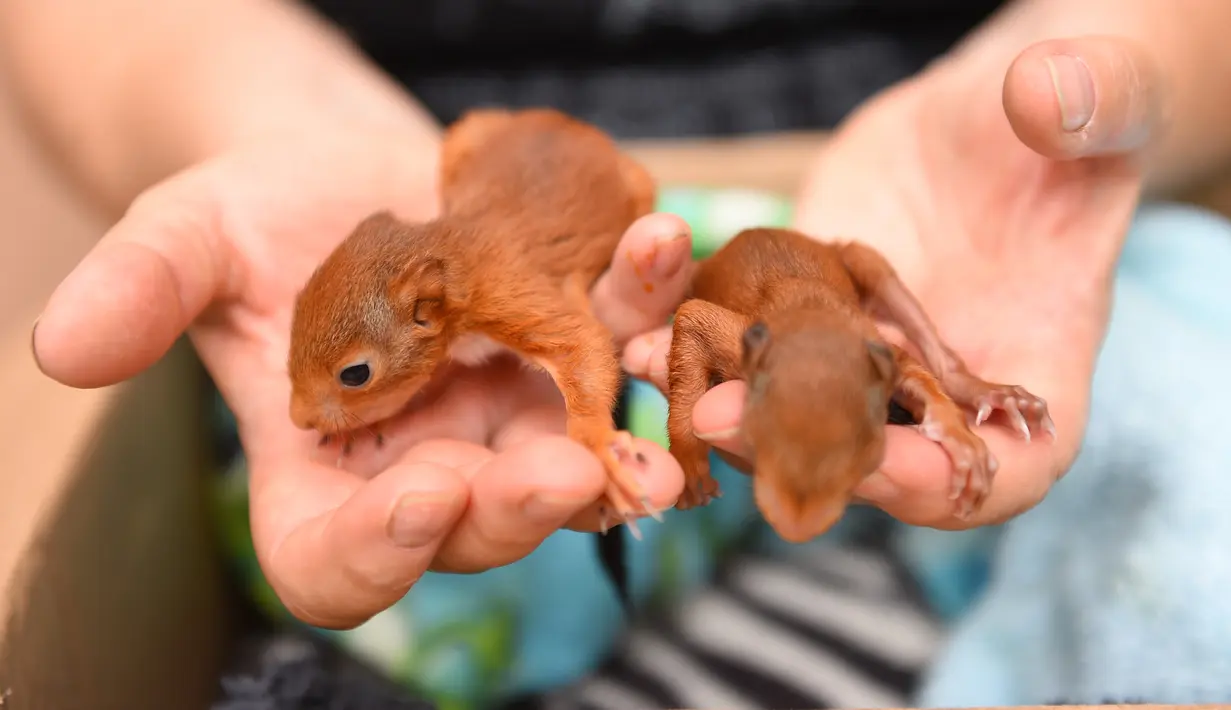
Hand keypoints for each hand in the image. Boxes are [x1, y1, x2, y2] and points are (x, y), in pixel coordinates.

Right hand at [32, 131, 691, 627]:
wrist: (341, 164)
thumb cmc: (252, 217)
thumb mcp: (187, 243)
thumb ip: (141, 293)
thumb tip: (64, 346)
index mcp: (323, 474)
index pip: (343, 558)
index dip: (381, 552)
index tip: (418, 502)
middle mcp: (428, 462)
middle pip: (482, 524)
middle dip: (527, 505)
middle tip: (568, 474)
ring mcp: (509, 414)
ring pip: (578, 447)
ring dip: (625, 422)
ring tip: (656, 374)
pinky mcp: (569, 348)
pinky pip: (620, 344)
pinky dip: (647, 307)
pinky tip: (655, 250)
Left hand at [624, 36, 1162, 528]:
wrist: (992, 124)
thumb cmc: (1072, 126)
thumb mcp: (1106, 107)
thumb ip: (1095, 108)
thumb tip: (1053, 99)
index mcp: (1034, 375)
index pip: (999, 471)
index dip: (942, 482)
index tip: (886, 463)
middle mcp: (936, 398)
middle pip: (868, 461)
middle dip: (790, 448)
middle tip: (720, 417)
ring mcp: (862, 367)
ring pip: (789, 417)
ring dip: (718, 404)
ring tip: (650, 363)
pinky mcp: (803, 328)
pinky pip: (746, 354)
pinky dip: (694, 348)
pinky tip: (641, 327)